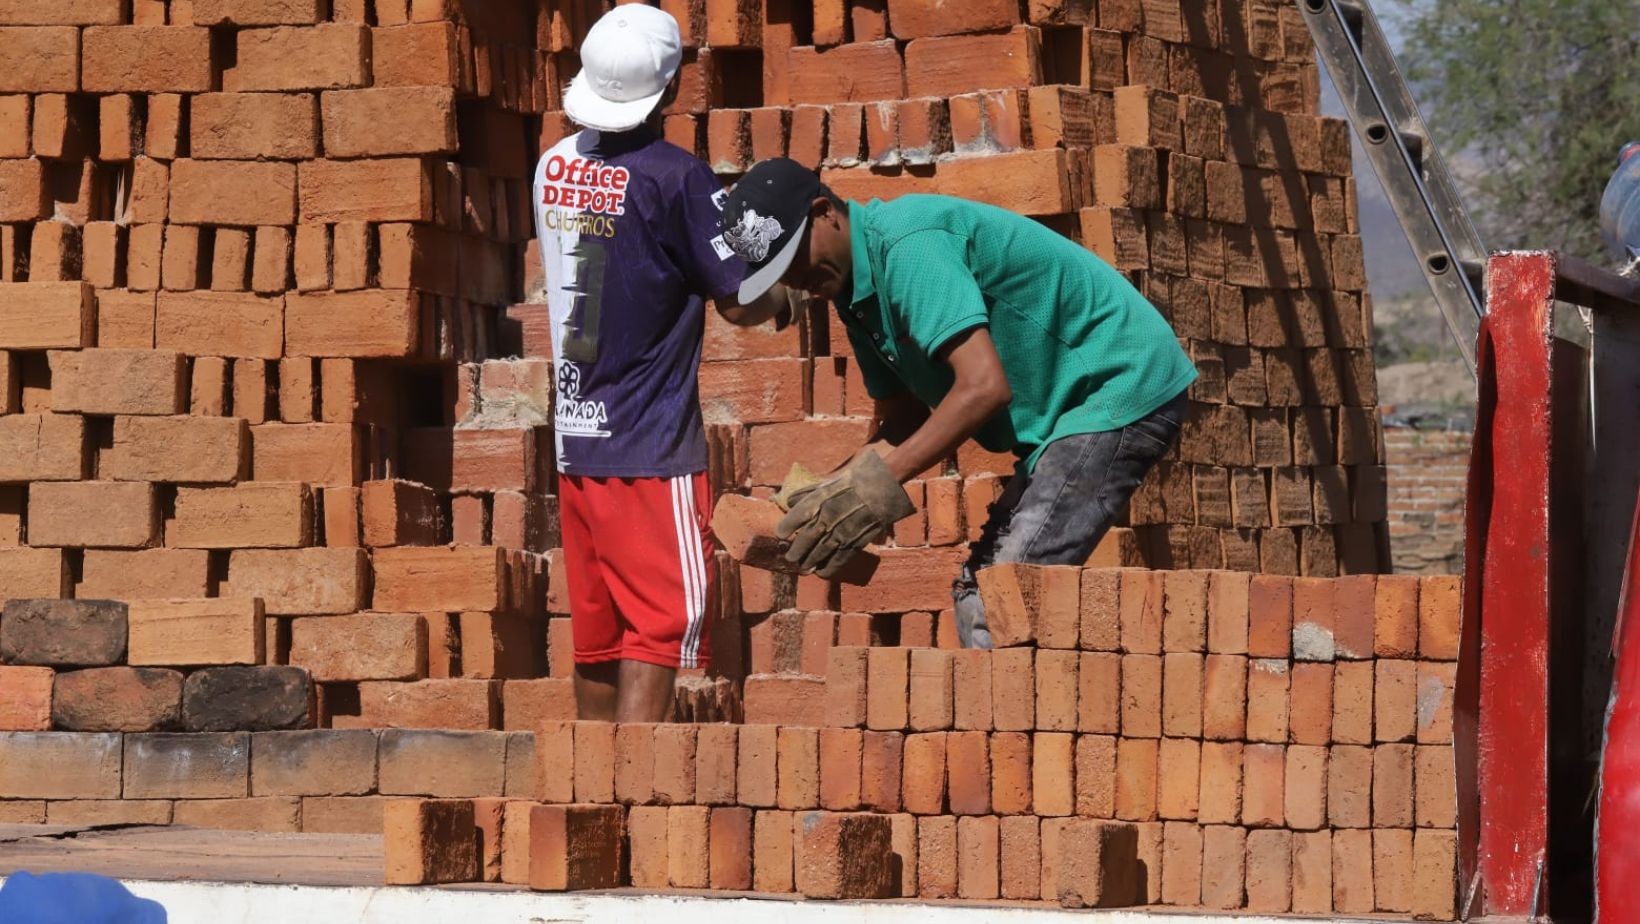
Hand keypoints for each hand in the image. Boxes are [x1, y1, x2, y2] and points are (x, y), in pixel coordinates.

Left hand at [776, 451, 915, 578]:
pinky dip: (828, 569)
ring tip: (803, 567)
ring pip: (819, 553)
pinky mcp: (855, 542)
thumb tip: (786, 500)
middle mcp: (828, 517)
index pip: (795, 517)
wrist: (883, 487)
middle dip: (795, 552)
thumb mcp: (828, 481)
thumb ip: (807, 492)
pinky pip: (838, 560)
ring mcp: (842, 531)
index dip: (785, 528)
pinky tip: (821, 572)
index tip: (780, 534)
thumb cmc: (854, 480)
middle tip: (790, 557)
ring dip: (809, 562)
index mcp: (819, 499)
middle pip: (805, 540)